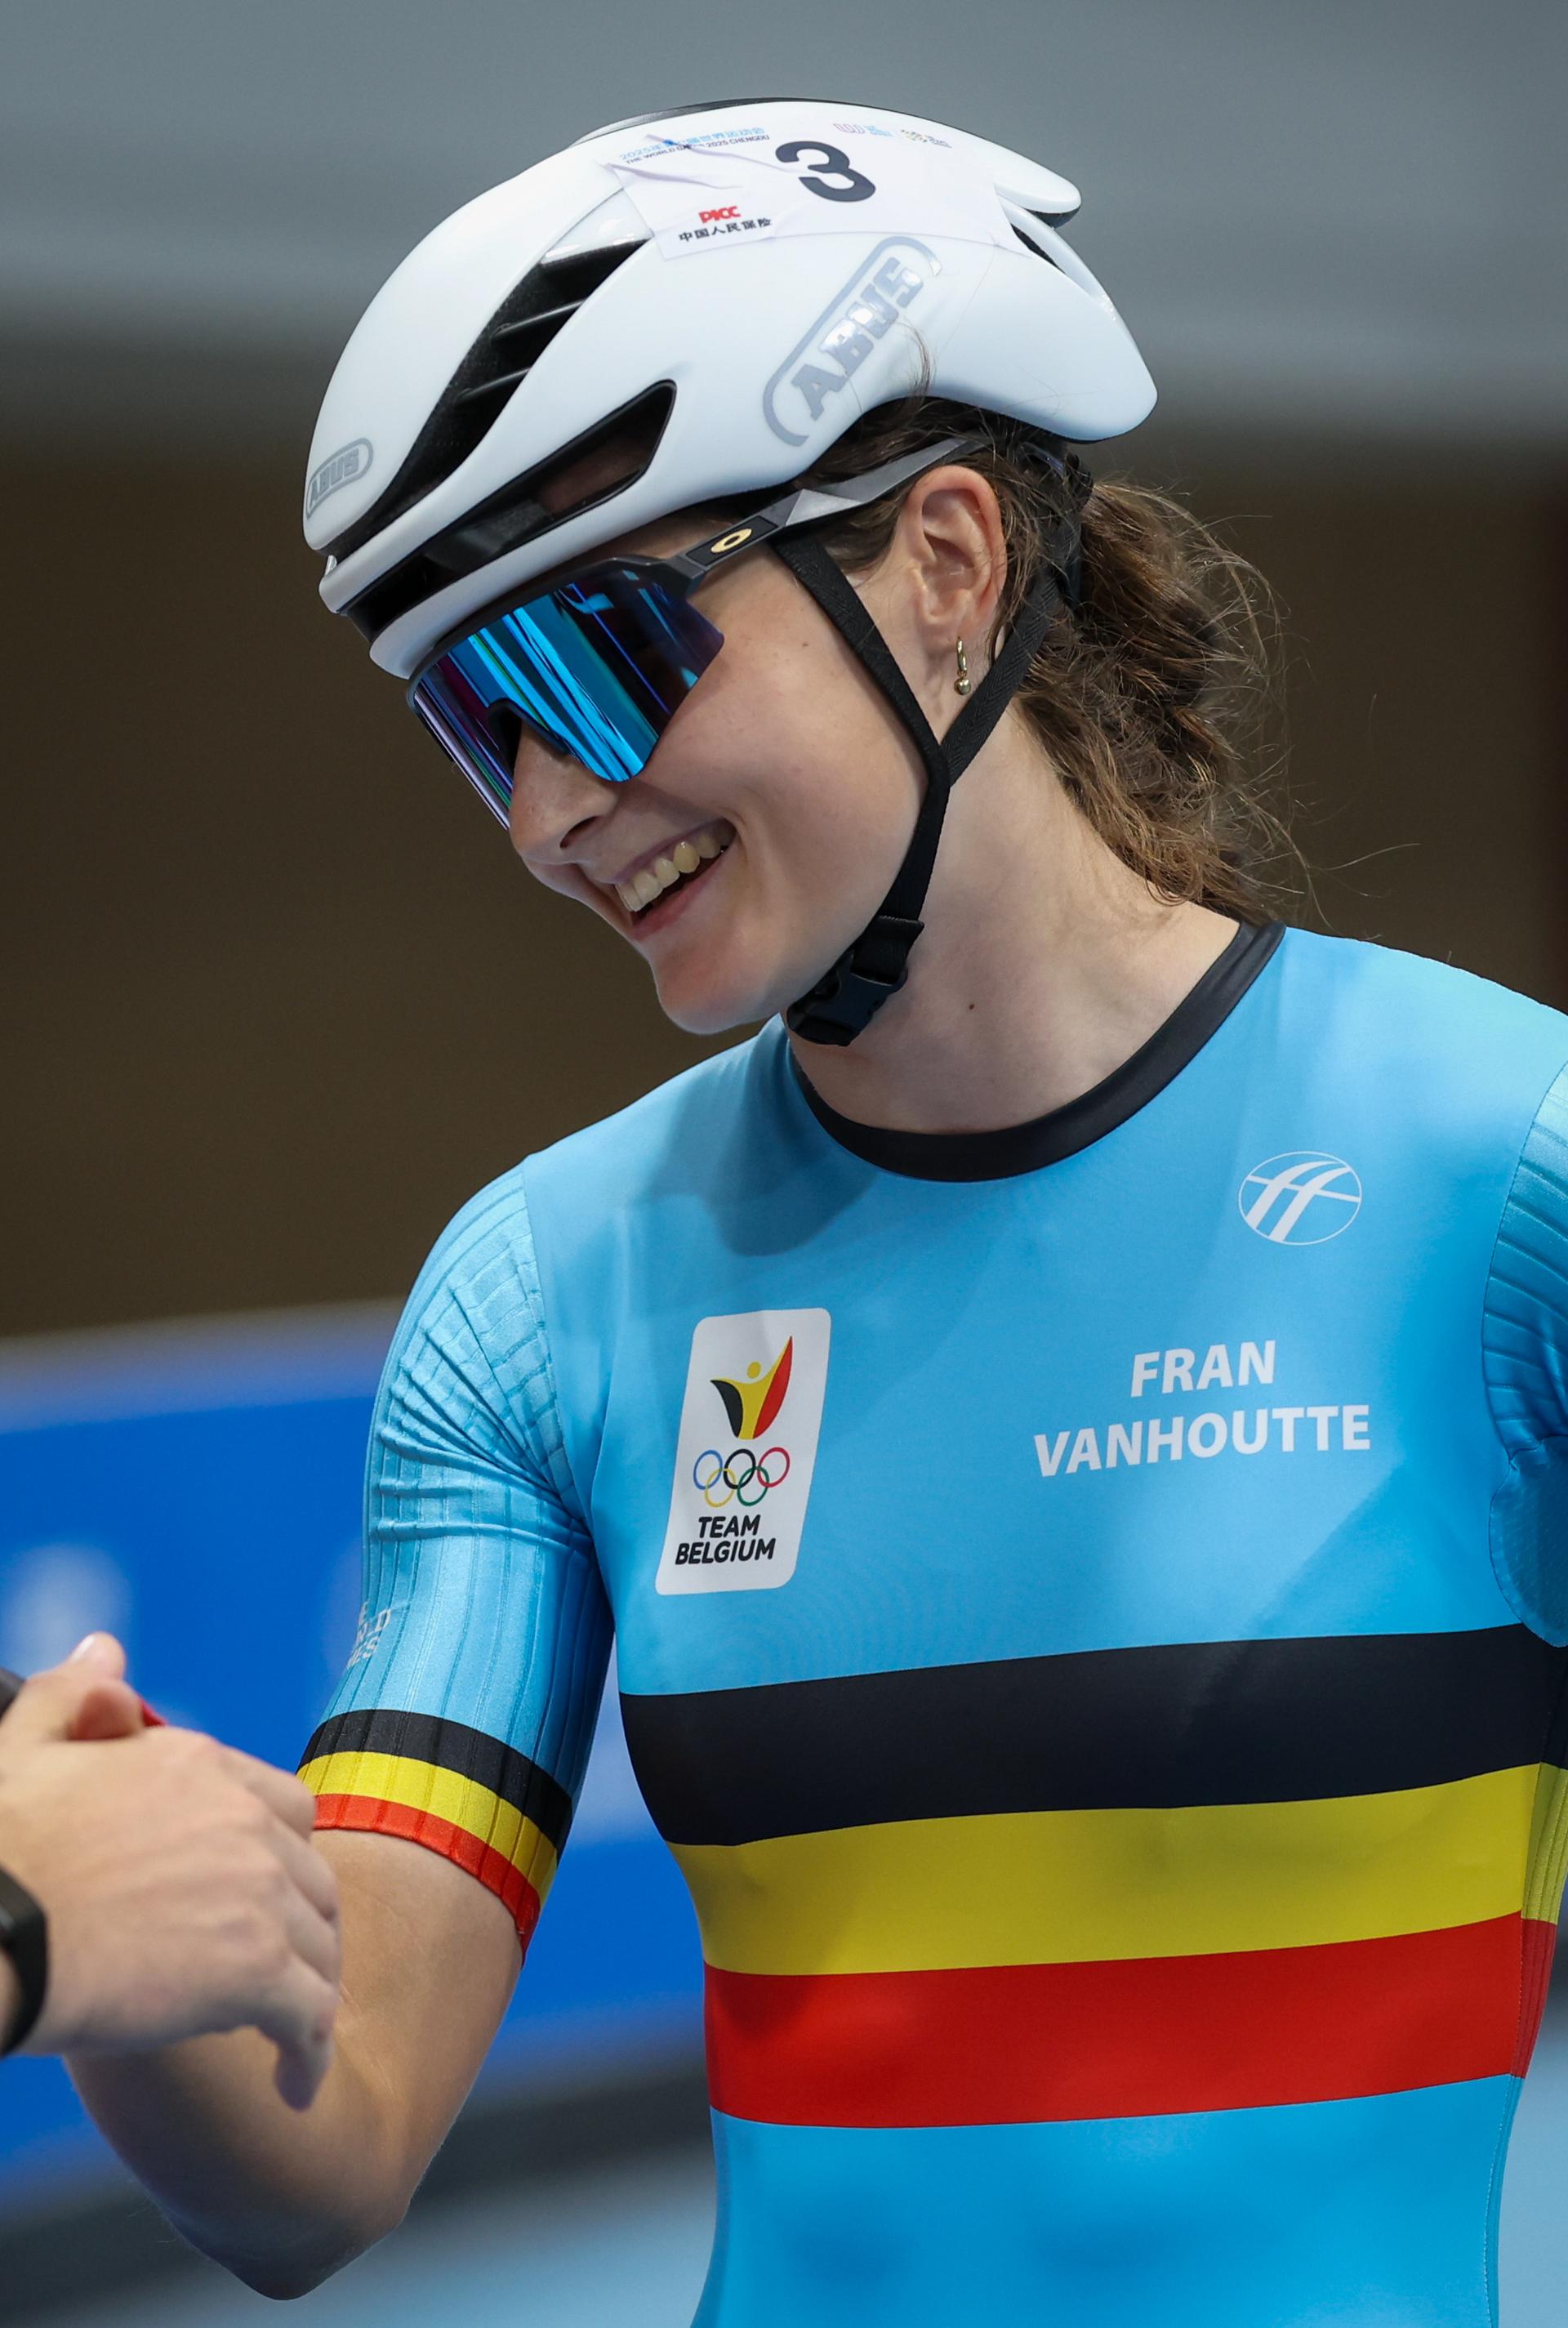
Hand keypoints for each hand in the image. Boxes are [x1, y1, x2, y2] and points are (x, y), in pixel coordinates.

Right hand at [0, 1637, 340, 2107]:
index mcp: (198, 1766)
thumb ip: (74, 1695)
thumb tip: (107, 1647)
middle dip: (304, 1924)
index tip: (261, 1899)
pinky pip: (309, 2017)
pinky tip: (293, 2087)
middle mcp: (244, 1821)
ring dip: (310, 1989)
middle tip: (283, 1971)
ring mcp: (258, 1894)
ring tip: (289, 2032)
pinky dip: (308, 2054)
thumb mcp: (25, 1748)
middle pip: (312, 1878)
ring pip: (320, 1946)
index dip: (279, 1857)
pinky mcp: (255, 1971)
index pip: (283, 1808)